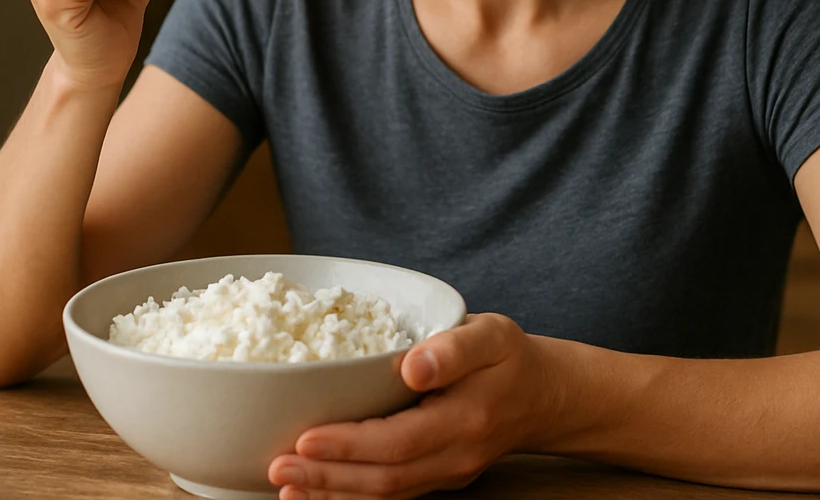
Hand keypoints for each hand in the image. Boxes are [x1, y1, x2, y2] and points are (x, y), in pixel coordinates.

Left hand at [267, 313, 560, 499]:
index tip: (306, 439)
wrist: (542, 397)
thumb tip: (413, 366)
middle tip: (277, 468)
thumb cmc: (510, 358)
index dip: (349, 445)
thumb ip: (454, 348)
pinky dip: (351, 497)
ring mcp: (445, 473)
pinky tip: (316, 493)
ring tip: (286, 487)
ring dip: (333, 494)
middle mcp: (454, 456)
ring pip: (385, 494)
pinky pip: (390, 494)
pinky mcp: (436, 478)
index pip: (400, 441)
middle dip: (327, 478)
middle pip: (384, 478)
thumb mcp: (492, 335)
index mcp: (466, 418)